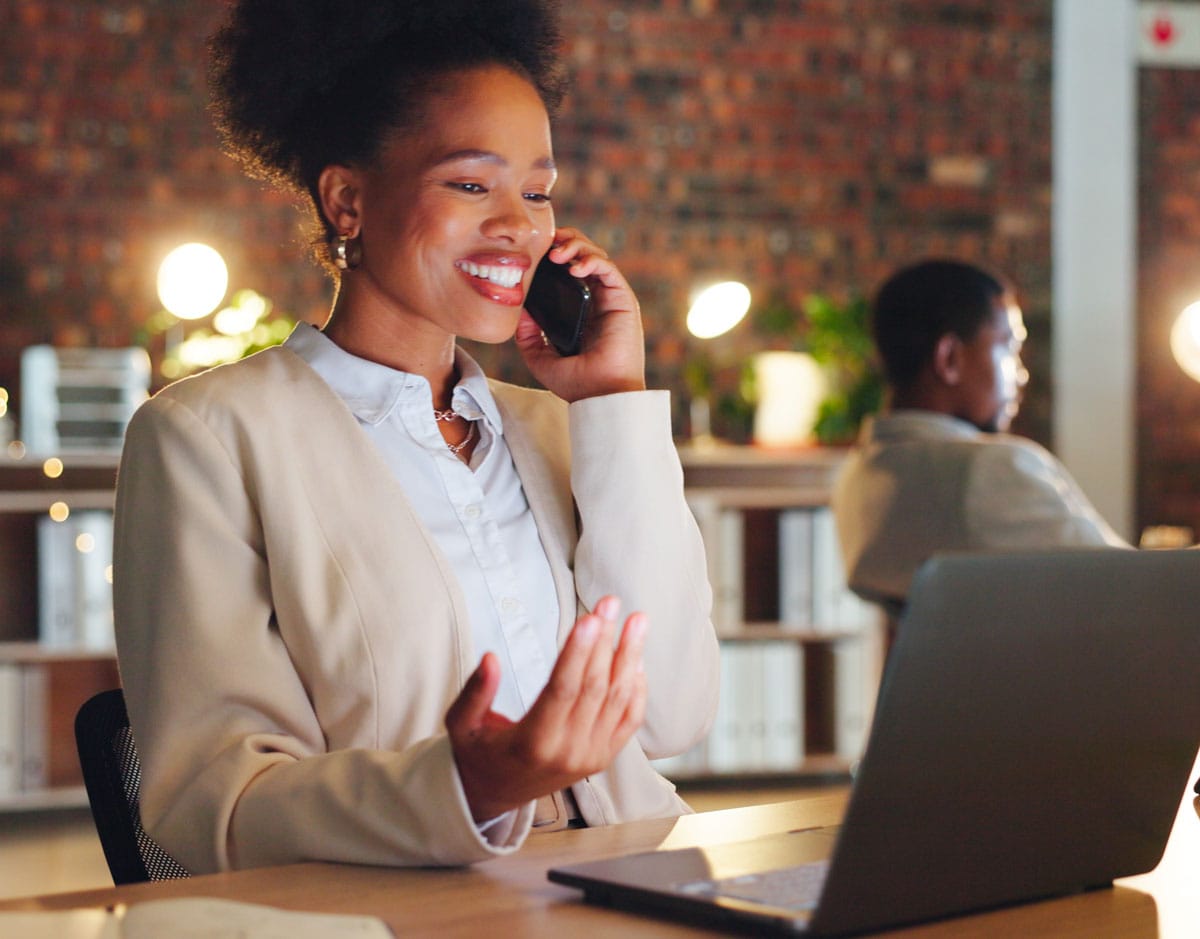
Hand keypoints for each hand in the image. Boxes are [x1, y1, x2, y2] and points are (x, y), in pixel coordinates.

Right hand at [444, 596, 647, 822]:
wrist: (495, 795)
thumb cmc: (477, 753)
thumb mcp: (461, 725)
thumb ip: (475, 692)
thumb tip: (490, 657)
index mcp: (531, 743)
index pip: (561, 689)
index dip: (577, 652)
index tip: (590, 618)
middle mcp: (568, 752)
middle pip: (595, 688)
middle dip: (606, 641)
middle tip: (610, 602)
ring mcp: (591, 757)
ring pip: (618, 700)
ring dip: (630, 656)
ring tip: (638, 620)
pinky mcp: (603, 758)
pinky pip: (630, 720)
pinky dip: (638, 688)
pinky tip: (638, 657)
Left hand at [514, 228, 646, 401]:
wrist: (599, 396)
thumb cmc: (576, 383)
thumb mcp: (540, 357)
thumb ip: (527, 335)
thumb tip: (518, 312)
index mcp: (582, 310)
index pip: (570, 270)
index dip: (555, 254)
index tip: (535, 251)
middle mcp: (598, 301)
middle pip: (585, 256)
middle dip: (566, 242)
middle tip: (546, 243)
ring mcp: (612, 299)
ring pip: (598, 256)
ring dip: (576, 246)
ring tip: (556, 253)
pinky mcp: (623, 301)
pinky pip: (608, 269)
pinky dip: (591, 260)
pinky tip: (573, 267)